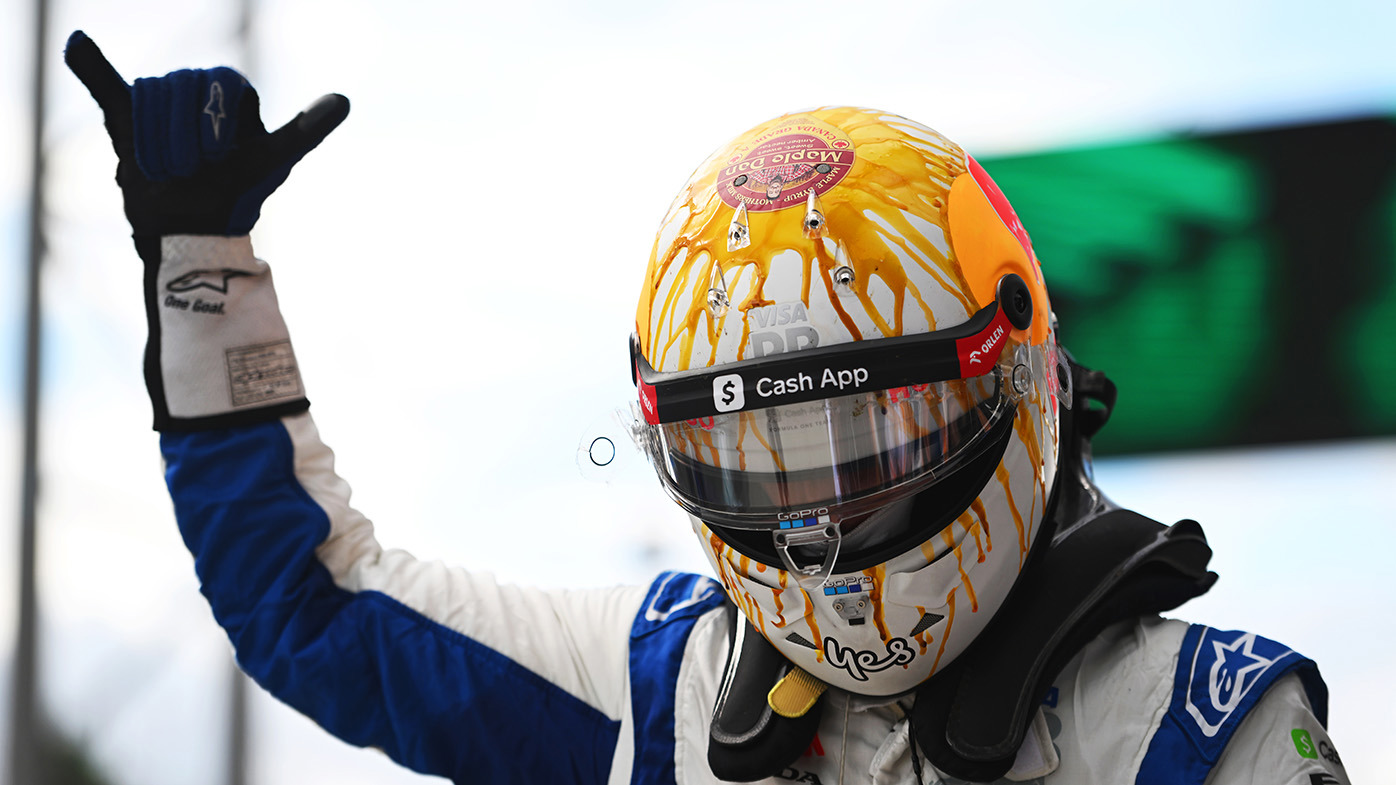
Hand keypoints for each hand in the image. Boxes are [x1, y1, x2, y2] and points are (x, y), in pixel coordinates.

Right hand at [64, 30, 348, 237]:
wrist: (188, 231)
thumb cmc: (235, 196)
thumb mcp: (273, 162)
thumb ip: (306, 129)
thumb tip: (345, 99)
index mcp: (235, 98)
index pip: (223, 81)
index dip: (217, 120)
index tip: (219, 157)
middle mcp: (199, 96)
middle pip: (185, 85)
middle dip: (185, 136)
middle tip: (189, 171)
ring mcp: (163, 107)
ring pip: (153, 96)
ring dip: (158, 141)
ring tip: (168, 172)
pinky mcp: (128, 119)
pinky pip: (108, 85)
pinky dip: (89, 65)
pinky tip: (74, 43)